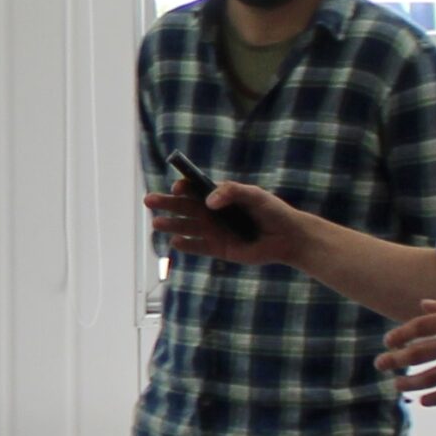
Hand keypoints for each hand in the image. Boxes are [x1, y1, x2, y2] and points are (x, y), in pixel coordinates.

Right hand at [144, 179, 298, 263]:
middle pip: (185, 207)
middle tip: (149, 200)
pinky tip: (174, 242)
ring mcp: (214, 231)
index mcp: (219, 196)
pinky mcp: (218, 249)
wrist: (286, 236)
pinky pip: (198, 247)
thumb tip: (209, 202)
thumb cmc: (271, 211)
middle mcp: (212, 213)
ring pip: (187, 227)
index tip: (177, 187)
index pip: (195, 189)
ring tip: (156, 223)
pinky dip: (186, 245)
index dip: (183, 187)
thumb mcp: (254, 195)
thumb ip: (231, 192)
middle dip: (167, 204)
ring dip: (171, 224)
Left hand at [377, 298, 435, 402]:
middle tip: (380, 364)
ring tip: (397, 385)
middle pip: (420, 352)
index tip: (388, 341)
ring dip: (410, 382)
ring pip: (432, 376)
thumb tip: (422, 305)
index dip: (400, 334)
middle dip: (396, 359)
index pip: (421, 326)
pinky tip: (423, 401)